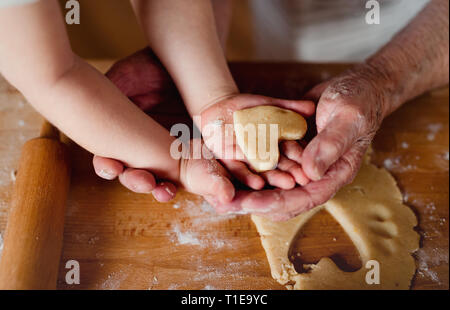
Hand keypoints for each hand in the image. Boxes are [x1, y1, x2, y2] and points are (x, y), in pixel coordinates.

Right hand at [93, 48, 178, 201]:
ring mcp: (169, 153)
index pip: (110, 159)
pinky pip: (192, 172)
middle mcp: (143, 149)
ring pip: (163, 180)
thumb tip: (92, 112)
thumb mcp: (127, 77)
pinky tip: (196, 185)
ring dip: (162, 189)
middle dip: (138, 182)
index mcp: (122, 136)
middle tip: (146, 182)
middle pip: (136, 175)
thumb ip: (109, 95)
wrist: (186, 63)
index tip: (112, 167)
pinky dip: (193, 182)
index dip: (108, 167)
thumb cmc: (151, 68)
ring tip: (166, 191)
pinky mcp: (193, 154)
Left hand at [214, 65, 386, 220]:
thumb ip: (330, 144)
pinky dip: (253, 171)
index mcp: (335, 172)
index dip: (276, 202)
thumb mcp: (347, 118)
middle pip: (284, 199)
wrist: (356, 86)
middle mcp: (317, 174)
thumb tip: (309, 173)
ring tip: (221, 197)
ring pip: (274, 186)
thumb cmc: (359, 100)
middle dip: (255, 203)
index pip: (305, 197)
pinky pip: (271, 167)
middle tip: (225, 205)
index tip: (250, 204)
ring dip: (249, 192)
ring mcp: (304, 164)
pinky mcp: (293, 152)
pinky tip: (231, 173)